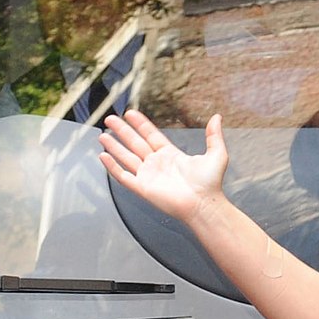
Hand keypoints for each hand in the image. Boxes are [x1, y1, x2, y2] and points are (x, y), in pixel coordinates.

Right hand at [98, 111, 229, 223]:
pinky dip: (112, 167)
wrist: (204, 204)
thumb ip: (213, 135)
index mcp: (170, 155)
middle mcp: (157, 164)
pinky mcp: (142, 188)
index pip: (151, 135)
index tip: (130, 113)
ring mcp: (148, 176)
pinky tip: (103, 156)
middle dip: (122, 130)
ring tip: (102, 135)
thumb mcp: (216, 154)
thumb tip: (217, 117)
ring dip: (113, 146)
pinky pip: (123, 176)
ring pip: (126, 157)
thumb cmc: (210, 184)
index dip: (140, 124)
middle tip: (110, 119)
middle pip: (135, 143)